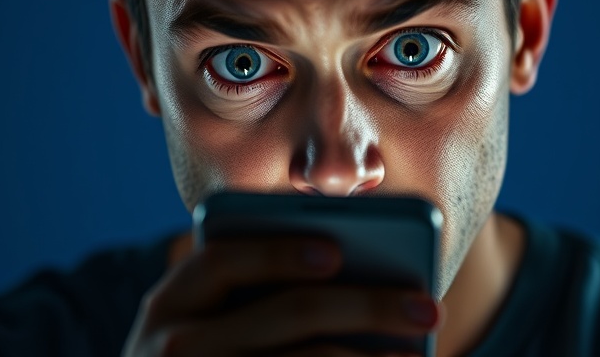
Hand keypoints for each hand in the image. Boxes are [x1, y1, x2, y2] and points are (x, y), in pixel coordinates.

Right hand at [122, 237, 441, 356]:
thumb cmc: (217, 348)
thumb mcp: (214, 319)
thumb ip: (259, 288)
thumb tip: (348, 262)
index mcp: (170, 302)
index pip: (221, 261)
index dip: (277, 253)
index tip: (335, 252)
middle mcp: (173, 348)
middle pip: (285, 314)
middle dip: (366, 306)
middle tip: (428, 308)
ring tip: (416, 354)